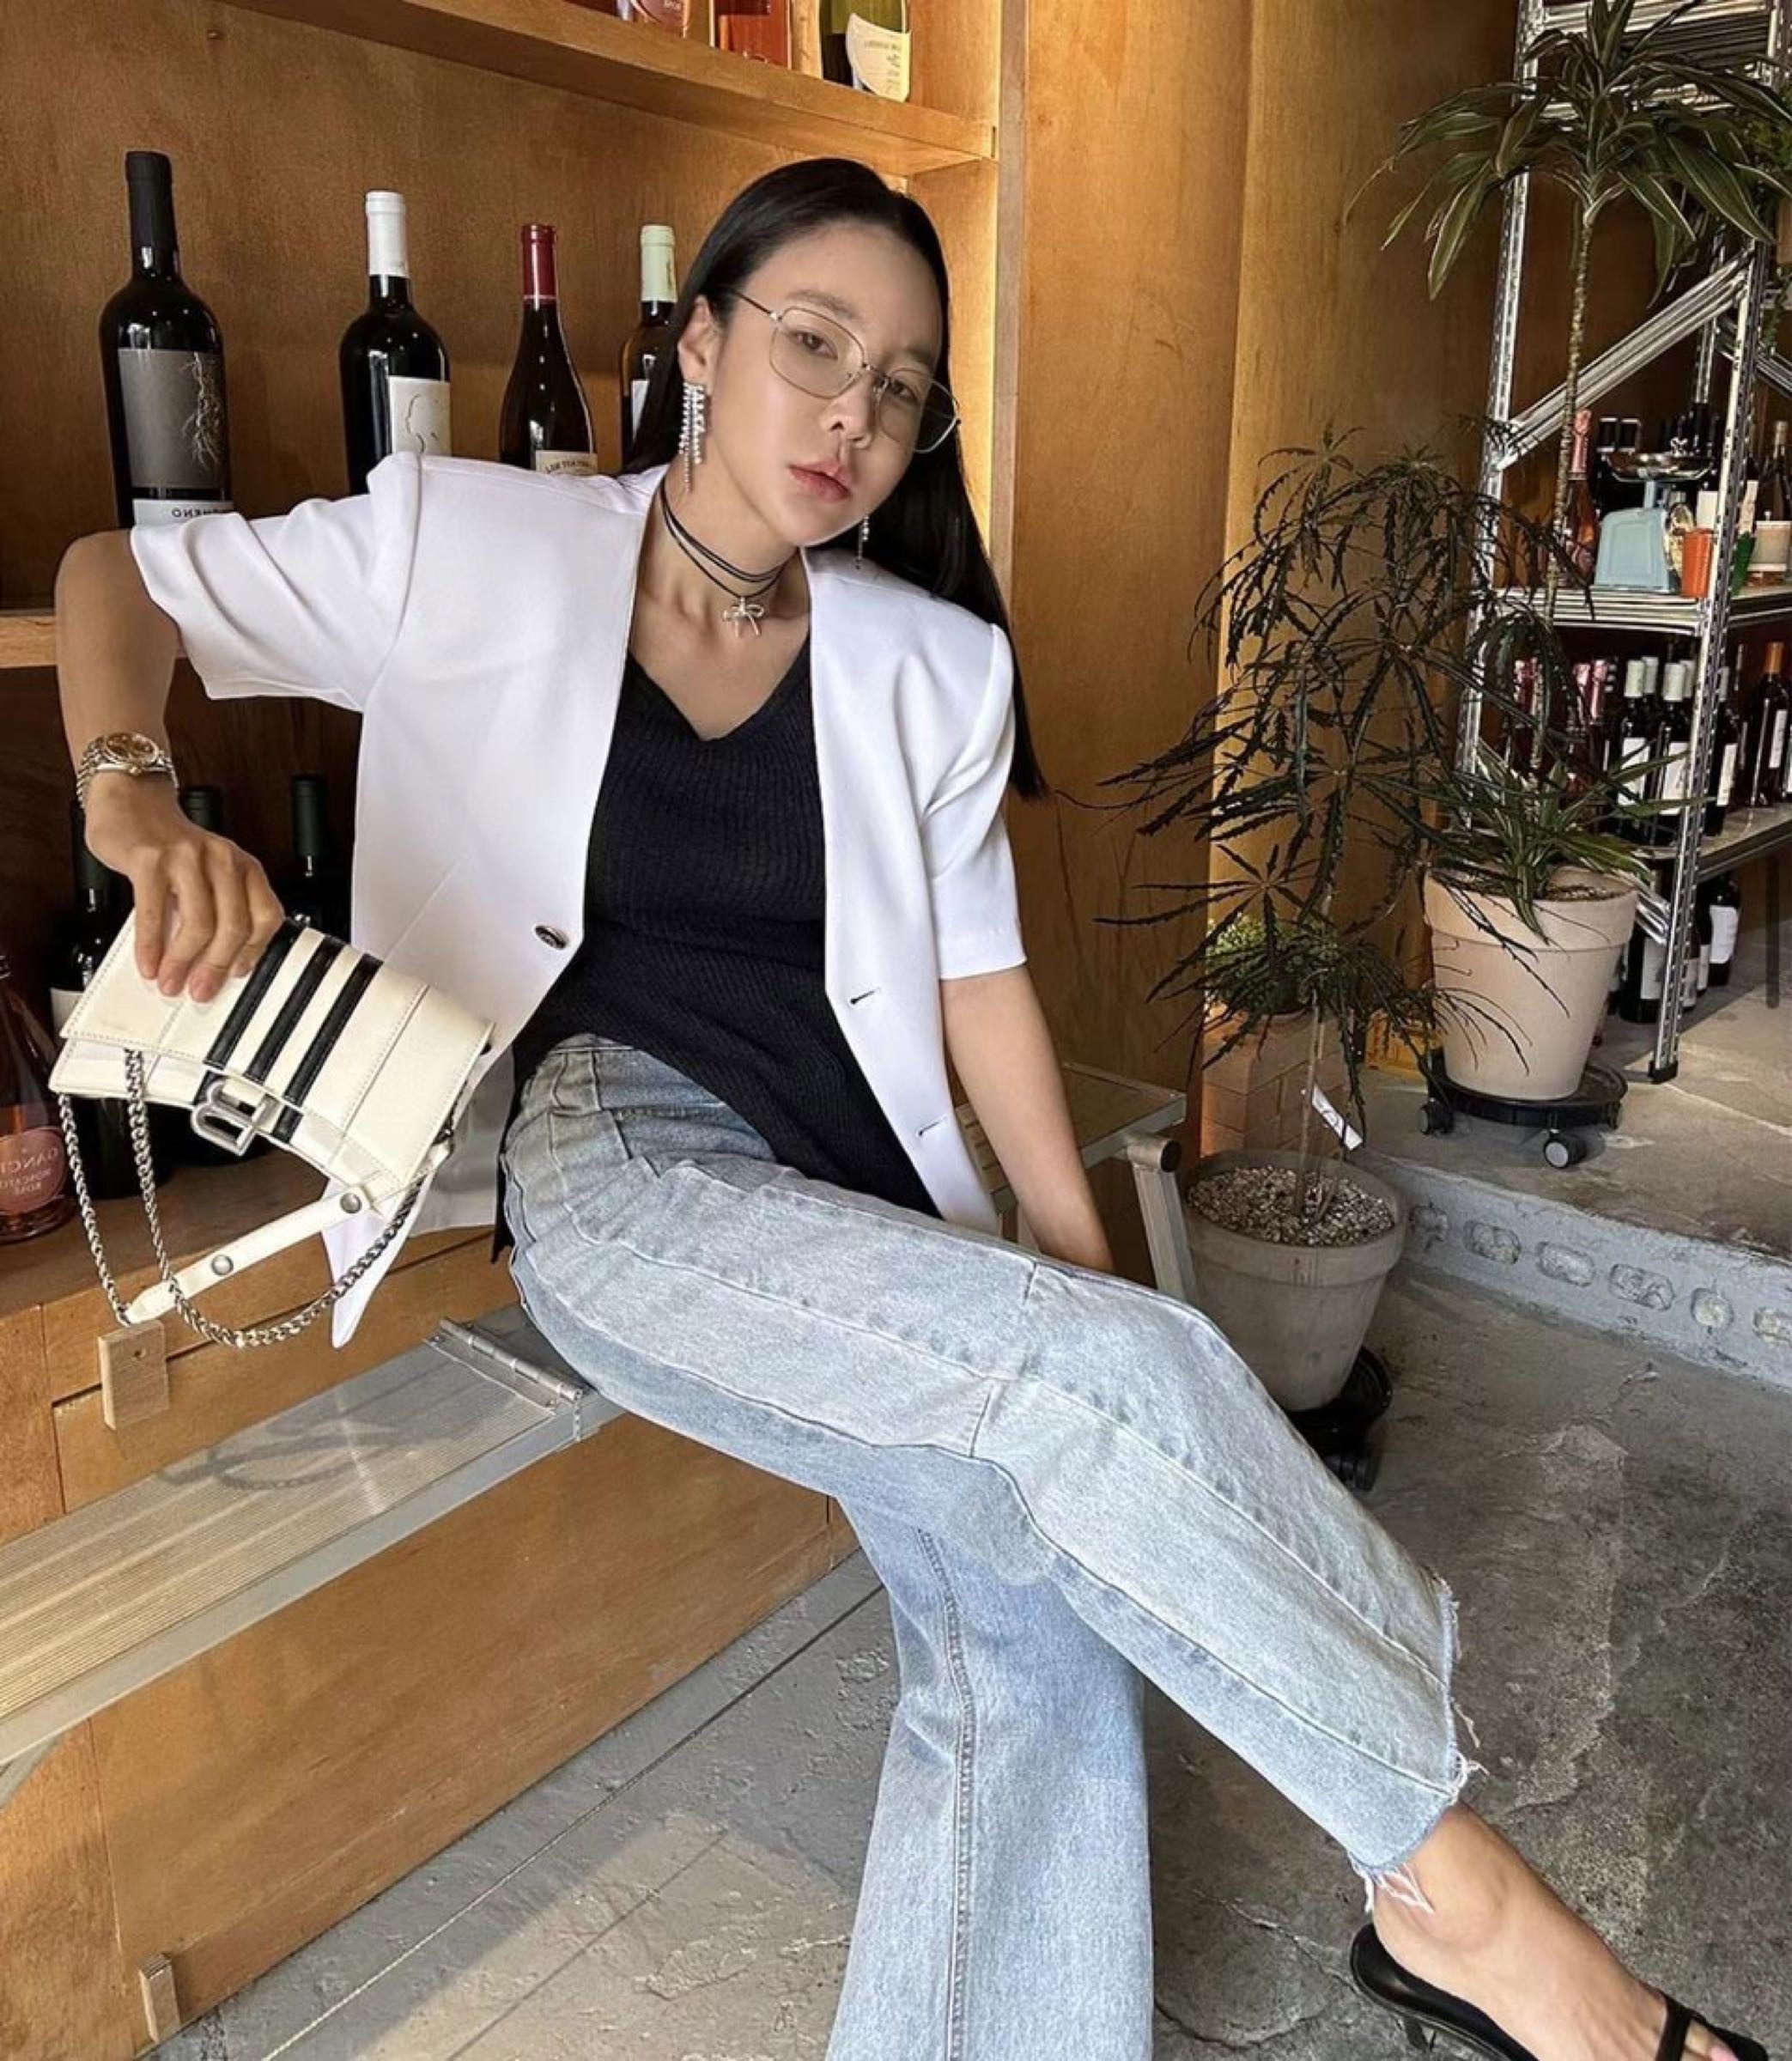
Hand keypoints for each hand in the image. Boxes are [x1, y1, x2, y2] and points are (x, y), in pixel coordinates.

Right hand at [82, 775, 286, 1003]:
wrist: (132, 801)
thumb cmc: (170, 844)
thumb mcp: (208, 872)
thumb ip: (215, 908)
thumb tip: (209, 964)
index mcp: (244, 867)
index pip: (267, 916)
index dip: (254, 951)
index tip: (236, 975)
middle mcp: (222, 860)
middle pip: (235, 925)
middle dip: (216, 966)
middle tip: (200, 990)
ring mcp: (187, 858)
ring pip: (199, 923)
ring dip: (182, 961)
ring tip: (169, 980)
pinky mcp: (151, 859)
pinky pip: (156, 912)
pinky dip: (151, 944)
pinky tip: (148, 962)